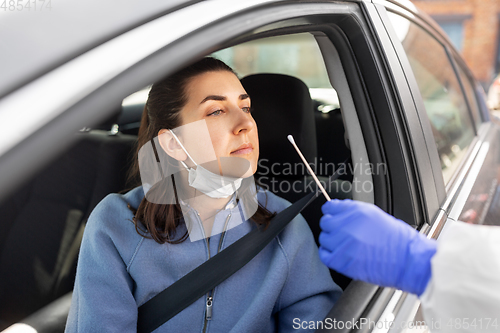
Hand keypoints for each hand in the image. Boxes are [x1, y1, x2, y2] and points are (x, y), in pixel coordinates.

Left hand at [318, 199, 436, 295]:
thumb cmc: (397, 240)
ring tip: (345, 245)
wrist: (408, 261)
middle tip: (341, 233)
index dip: (331, 212)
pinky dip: (328, 254)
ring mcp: (343, 244)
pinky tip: (338, 253)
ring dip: (331, 241)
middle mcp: (348, 226)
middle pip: (325, 222)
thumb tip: (339, 210)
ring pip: (324, 238)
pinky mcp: (342, 261)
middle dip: (332, 226)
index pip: (330, 207)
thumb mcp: (376, 215)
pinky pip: (324, 255)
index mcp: (357, 212)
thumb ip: (354, 211)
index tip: (332, 215)